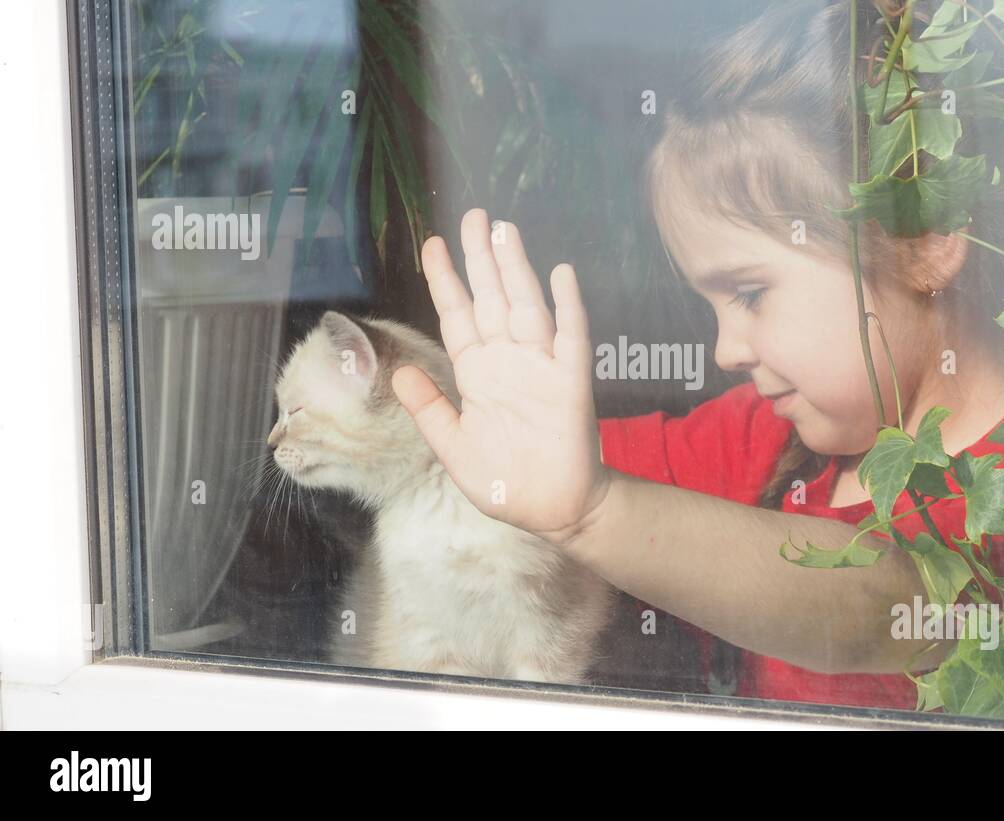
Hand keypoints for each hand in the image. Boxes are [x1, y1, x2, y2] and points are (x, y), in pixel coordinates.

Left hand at [393, 209, 609, 546]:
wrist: (552, 510)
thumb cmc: (503, 482)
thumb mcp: (453, 448)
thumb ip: (429, 410)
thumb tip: (399, 370)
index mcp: (477, 374)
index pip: (458, 316)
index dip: (445, 280)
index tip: (432, 244)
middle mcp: (508, 361)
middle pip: (492, 299)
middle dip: (482, 258)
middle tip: (475, 216)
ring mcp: (541, 368)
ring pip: (527, 307)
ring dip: (517, 270)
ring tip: (506, 232)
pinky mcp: (570, 383)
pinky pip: (571, 338)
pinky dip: (568, 306)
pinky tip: (560, 275)